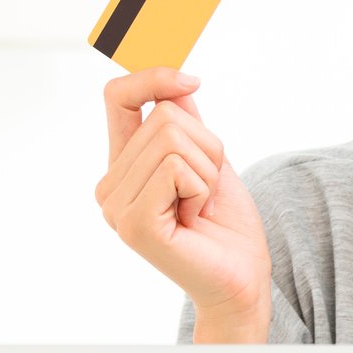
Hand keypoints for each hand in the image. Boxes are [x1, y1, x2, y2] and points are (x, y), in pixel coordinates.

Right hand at [96, 67, 270, 320]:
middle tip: (204, 191)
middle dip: (207, 147)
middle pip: (165, 116)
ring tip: (198, 206)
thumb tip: (176, 80)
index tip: (192, 80)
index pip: (118, 97)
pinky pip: (176, 170)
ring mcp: (117, 205)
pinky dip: (201, 189)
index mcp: (123, 165)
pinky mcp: (134, 223)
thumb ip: (187, 122)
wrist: (241, 275)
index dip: (153, 77)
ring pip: (174, 139)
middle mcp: (110, 184)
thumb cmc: (225, 223)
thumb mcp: (209, 159)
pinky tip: (194, 218)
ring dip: (207, 171)